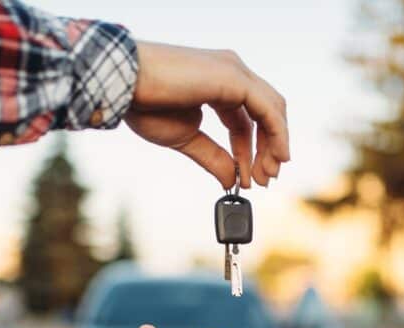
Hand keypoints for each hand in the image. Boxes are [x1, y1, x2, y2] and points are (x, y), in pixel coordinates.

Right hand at [126, 41, 289, 189]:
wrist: (125, 86)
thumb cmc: (145, 106)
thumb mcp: (186, 139)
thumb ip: (213, 158)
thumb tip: (231, 181)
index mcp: (218, 83)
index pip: (246, 120)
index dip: (250, 151)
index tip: (250, 179)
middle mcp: (231, 72)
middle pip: (265, 114)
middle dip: (268, 149)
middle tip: (265, 180)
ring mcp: (233, 71)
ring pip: (272, 109)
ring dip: (275, 145)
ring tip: (268, 175)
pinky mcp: (233, 76)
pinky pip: (268, 108)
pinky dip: (277, 133)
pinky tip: (277, 156)